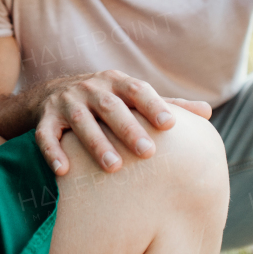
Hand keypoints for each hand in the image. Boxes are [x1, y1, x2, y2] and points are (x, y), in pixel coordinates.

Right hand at [33, 70, 212, 175]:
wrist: (52, 94)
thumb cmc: (106, 101)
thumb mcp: (132, 97)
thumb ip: (167, 104)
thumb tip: (207, 112)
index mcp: (116, 82)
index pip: (137, 90)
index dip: (153, 105)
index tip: (171, 125)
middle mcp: (90, 89)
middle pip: (110, 107)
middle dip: (128, 128)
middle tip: (147, 151)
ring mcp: (66, 102)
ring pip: (80, 122)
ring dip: (95, 143)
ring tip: (113, 167)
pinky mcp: (45, 119)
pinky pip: (46, 135)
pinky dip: (53, 151)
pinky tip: (64, 171)